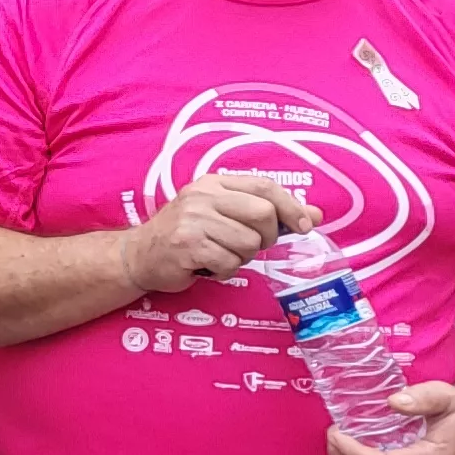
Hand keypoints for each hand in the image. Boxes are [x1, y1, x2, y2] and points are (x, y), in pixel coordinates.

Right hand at [119, 174, 312, 294]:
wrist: (139, 254)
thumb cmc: (187, 234)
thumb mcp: (225, 214)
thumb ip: (268, 212)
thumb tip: (314, 215)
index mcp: (214, 183)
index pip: (264, 186)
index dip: (291, 206)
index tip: (303, 227)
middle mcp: (202, 197)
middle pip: (262, 214)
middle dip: (266, 236)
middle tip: (249, 245)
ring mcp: (192, 220)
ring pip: (248, 243)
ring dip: (241, 257)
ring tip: (220, 255)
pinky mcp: (187, 246)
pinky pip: (229, 262)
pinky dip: (224, 271)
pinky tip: (208, 266)